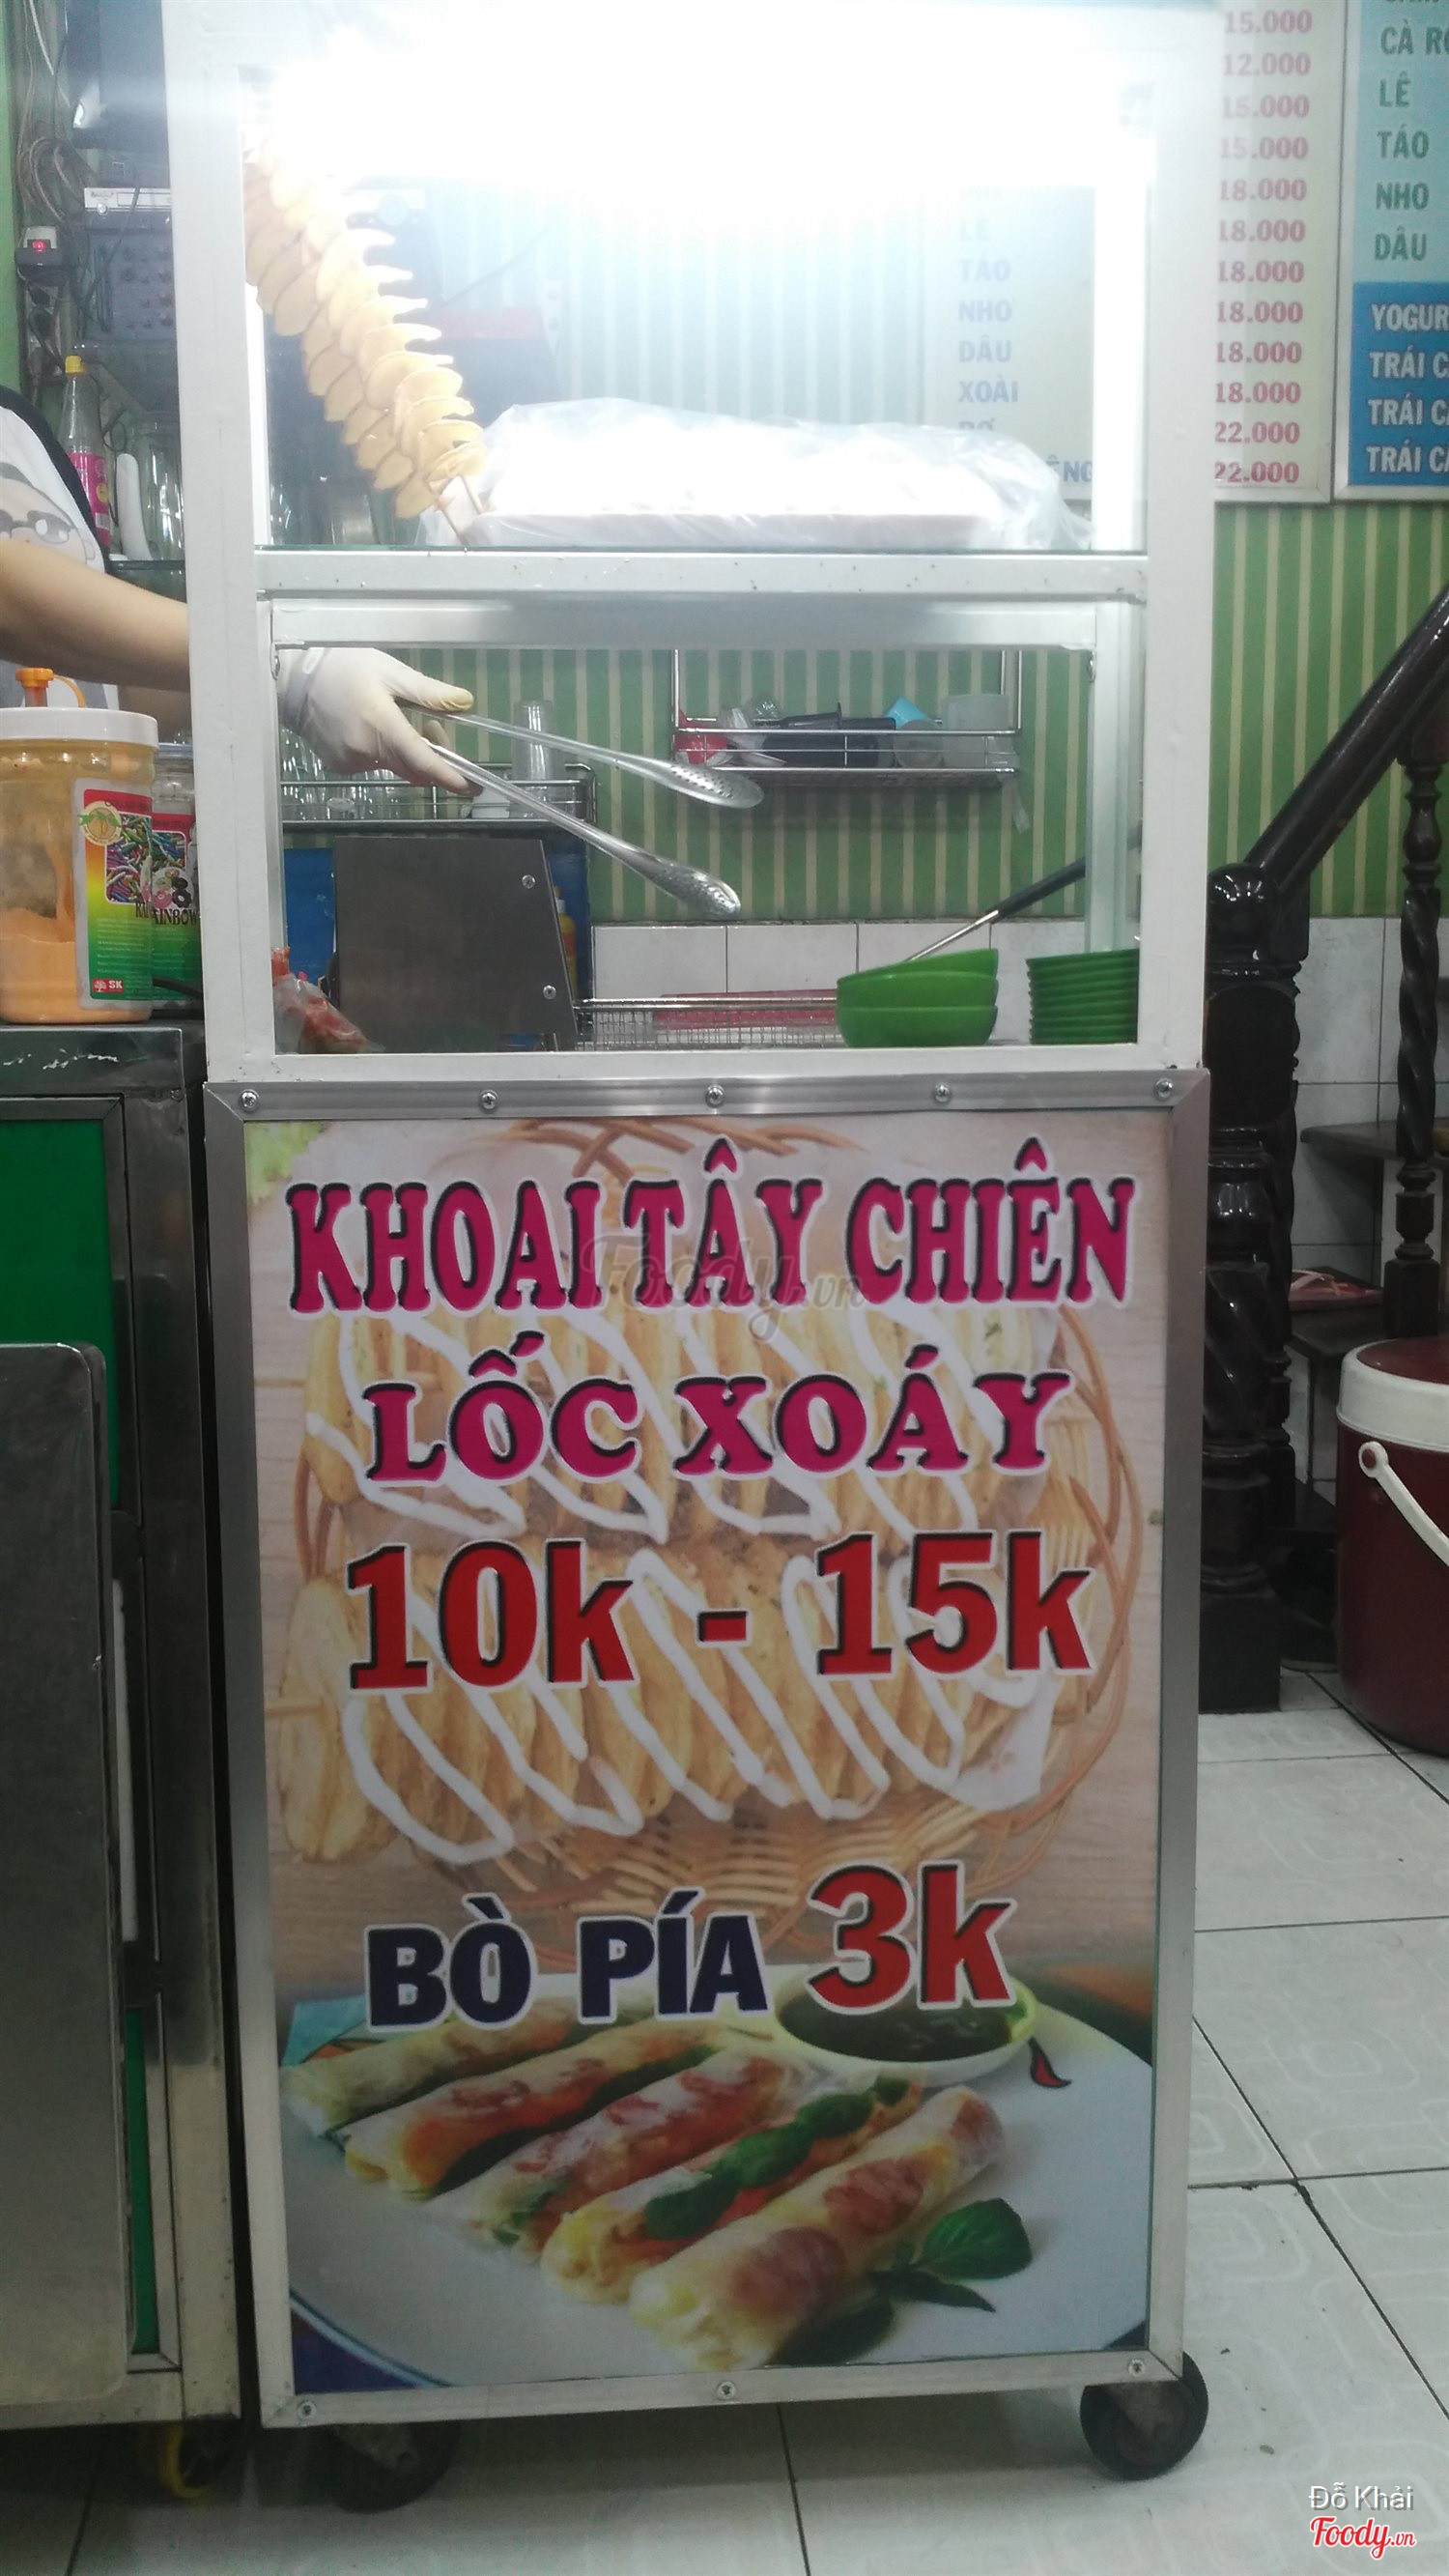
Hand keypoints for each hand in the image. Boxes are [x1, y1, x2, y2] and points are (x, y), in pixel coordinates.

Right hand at [275, 646, 472, 790]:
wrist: (294, 678)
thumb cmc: (345, 668)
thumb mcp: (391, 672)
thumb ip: (429, 693)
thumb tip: (465, 702)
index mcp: (383, 727)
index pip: (424, 762)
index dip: (450, 777)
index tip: (473, 787)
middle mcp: (367, 752)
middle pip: (413, 769)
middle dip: (432, 757)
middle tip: (432, 726)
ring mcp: (351, 762)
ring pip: (393, 767)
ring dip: (405, 752)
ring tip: (394, 718)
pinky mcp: (339, 766)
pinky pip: (372, 765)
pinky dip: (382, 752)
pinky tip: (369, 727)